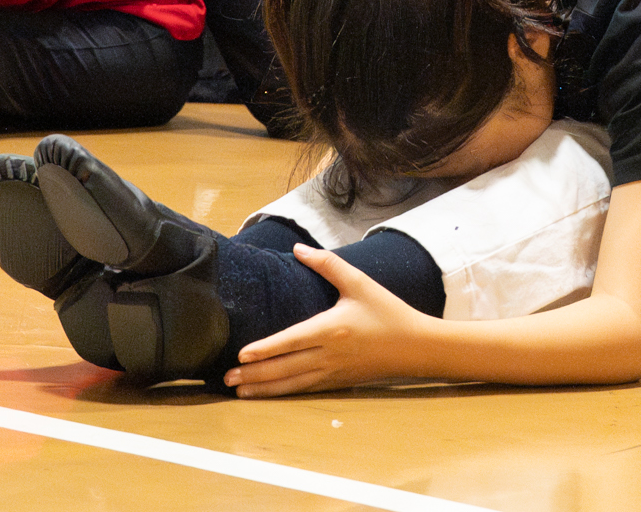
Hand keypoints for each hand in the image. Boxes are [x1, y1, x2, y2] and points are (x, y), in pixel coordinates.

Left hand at [224, 245, 427, 396]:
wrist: (414, 346)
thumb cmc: (387, 311)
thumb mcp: (359, 282)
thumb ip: (327, 264)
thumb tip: (297, 248)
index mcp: (332, 328)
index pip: (291, 340)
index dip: (265, 349)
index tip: (241, 353)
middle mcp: (329, 354)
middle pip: (285, 367)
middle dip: (254, 373)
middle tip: (226, 378)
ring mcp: (333, 372)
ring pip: (291, 384)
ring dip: (263, 388)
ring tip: (238, 390)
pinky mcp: (337, 382)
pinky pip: (303, 389)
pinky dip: (282, 393)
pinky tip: (267, 393)